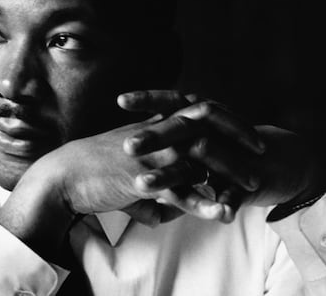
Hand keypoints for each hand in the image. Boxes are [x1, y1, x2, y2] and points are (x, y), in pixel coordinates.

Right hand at [0, 116, 234, 261]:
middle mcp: (154, 135)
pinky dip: (202, 204)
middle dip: (237, 136)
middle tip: (261, 150)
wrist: (64, 175)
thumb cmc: (92, 169)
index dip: (223, 118)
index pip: (196, 111)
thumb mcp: (125, 168)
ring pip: (198, 160)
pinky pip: (179, 192)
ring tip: (250, 188)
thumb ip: (153, 183)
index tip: (244, 130)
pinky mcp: (140, 180)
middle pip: (205, 125)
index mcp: (152, 125)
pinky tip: (221, 213)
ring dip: (227, 174)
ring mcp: (149, 156)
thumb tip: (170, 211)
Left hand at [118, 90, 325, 210]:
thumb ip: (165, 140)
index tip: (120, 100)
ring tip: (143, 185)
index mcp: (197, 117)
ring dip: (170, 174)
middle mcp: (212, 130)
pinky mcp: (246, 182)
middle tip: (127, 145)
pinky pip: (233, 192)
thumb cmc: (224, 149)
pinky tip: (215, 213)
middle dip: (153, 136)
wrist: (279, 162)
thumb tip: (128, 140)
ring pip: (202, 158)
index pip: (170, 103)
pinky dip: (224, 202)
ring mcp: (230, 154)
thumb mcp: (193, 140)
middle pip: (180, 127)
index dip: (147, 98)